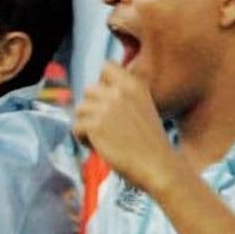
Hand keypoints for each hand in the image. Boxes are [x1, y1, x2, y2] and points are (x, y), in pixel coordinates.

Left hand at [72, 66, 183, 196]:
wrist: (158, 166)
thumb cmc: (151, 143)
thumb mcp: (144, 108)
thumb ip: (122, 97)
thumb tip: (93, 95)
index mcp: (134, 85)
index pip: (107, 67)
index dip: (102, 84)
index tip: (108, 103)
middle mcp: (120, 92)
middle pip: (88, 90)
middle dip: (93, 108)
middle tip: (105, 127)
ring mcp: (106, 107)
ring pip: (80, 109)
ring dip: (87, 125)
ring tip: (103, 138)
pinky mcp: (95, 125)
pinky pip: (76, 128)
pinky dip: (84, 140)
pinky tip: (99, 147)